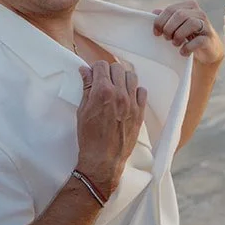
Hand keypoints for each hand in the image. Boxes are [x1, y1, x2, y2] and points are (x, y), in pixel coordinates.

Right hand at [76, 60, 147, 194]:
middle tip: (104, 81)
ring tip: (117, 87)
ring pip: (131, 76)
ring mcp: (132, 103)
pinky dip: (135, 91)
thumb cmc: (89, 137)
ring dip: (123, 78)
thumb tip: (85, 71)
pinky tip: (128, 97)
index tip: (94, 74)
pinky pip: (142, 91)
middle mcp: (119, 94)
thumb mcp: (82, 110)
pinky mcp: (140, 112)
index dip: (96, 68)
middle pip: (117, 68)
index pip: (102, 65)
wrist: (103, 159)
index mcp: (102, 92)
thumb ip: (86, 88)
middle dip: (109, 72)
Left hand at [153, 0, 223, 66]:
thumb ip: (166, 18)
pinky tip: (183, 52)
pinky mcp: (210, 39)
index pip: (171, 9)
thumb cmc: (188, 36)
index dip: (160, 21)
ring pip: (191, 23)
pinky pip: (199, 40)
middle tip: (167, 38)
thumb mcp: (176, 26)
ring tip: (175, 43)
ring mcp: (207, 26)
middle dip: (169, 28)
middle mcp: (199, 13)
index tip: (156, 33)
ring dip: (179, 35)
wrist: (207, 51)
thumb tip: (154, 12)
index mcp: (189, 6)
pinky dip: (188, 47)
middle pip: (180, 15)